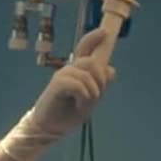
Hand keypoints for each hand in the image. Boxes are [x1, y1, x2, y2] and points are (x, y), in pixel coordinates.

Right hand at [2, 27, 118, 160]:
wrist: (50, 128)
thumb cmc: (68, 113)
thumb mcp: (91, 98)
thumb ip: (100, 84)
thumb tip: (111, 70)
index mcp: (77, 71)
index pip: (85, 49)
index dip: (94, 38)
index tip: (104, 33)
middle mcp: (69, 69)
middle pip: (92, 62)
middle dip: (100, 79)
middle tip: (96, 95)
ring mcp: (61, 76)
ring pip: (86, 73)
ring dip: (93, 90)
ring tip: (85, 103)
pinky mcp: (56, 85)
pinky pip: (78, 84)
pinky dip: (84, 95)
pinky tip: (80, 104)